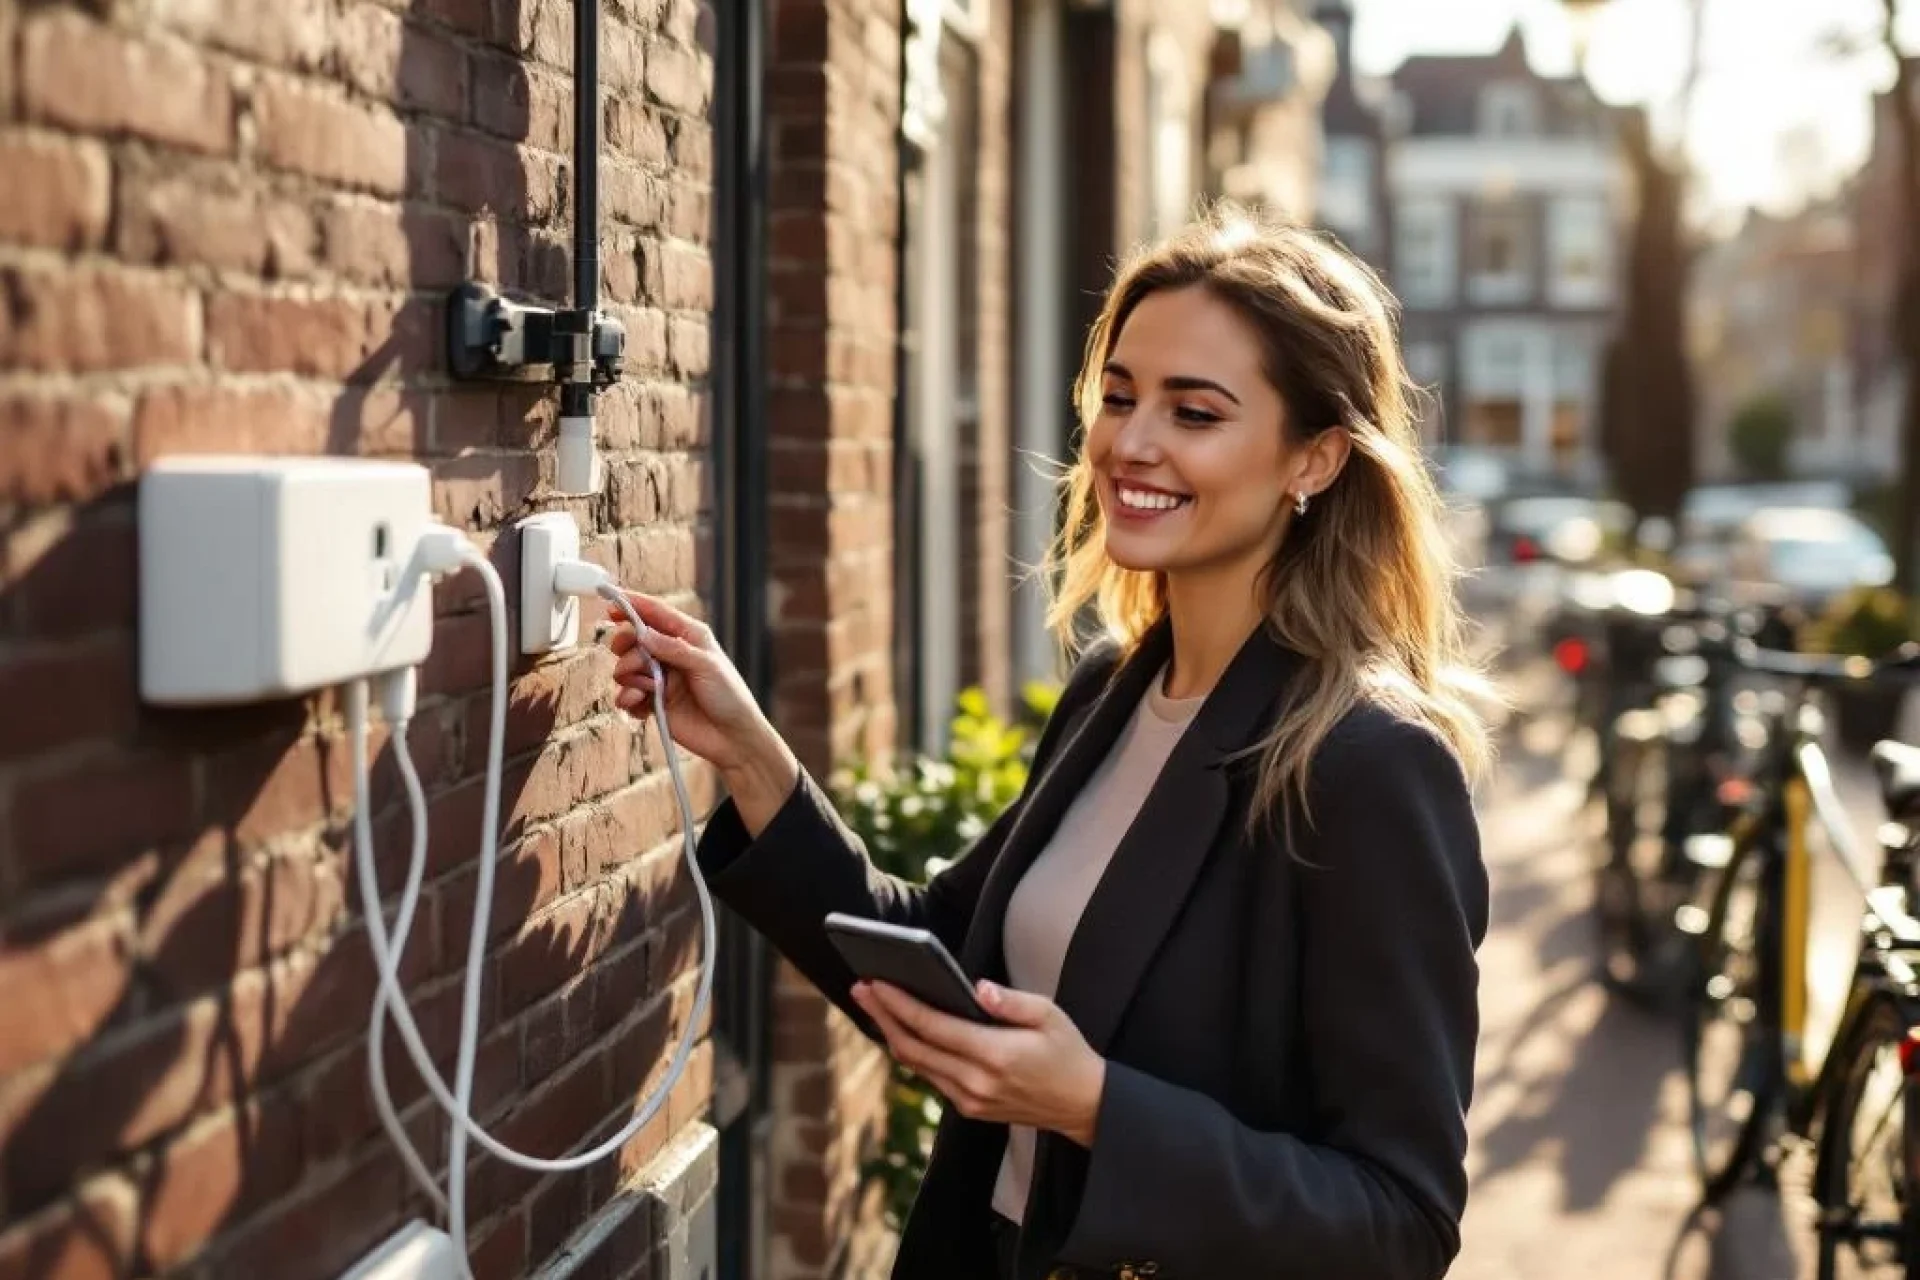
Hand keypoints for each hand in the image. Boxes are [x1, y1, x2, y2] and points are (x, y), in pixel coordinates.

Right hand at [604, 591, 783, 778]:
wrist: (733, 739)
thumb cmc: (730, 697)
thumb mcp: (706, 665)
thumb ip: (674, 648)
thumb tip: (643, 634)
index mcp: (688, 636)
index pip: (655, 612)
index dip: (631, 604)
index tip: (610, 600)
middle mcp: (671, 654)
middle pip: (633, 638)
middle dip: (625, 645)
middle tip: (630, 656)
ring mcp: (660, 678)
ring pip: (626, 666)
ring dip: (628, 675)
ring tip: (645, 688)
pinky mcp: (652, 701)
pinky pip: (627, 694)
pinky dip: (627, 698)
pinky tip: (638, 704)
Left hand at [851, 979, 1106, 1146]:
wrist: (1083, 1105)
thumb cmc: (1067, 1052)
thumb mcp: (1050, 1015)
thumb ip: (1011, 1001)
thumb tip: (976, 987)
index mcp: (996, 1056)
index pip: (934, 1027)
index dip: (900, 1004)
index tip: (877, 982)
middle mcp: (976, 1083)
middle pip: (914, 1047)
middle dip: (883, 1015)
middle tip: (861, 987)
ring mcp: (970, 1100)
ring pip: (917, 1065)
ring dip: (892, 1033)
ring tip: (874, 1003)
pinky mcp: (969, 1108)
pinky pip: (931, 1076)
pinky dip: (912, 1050)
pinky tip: (902, 1028)